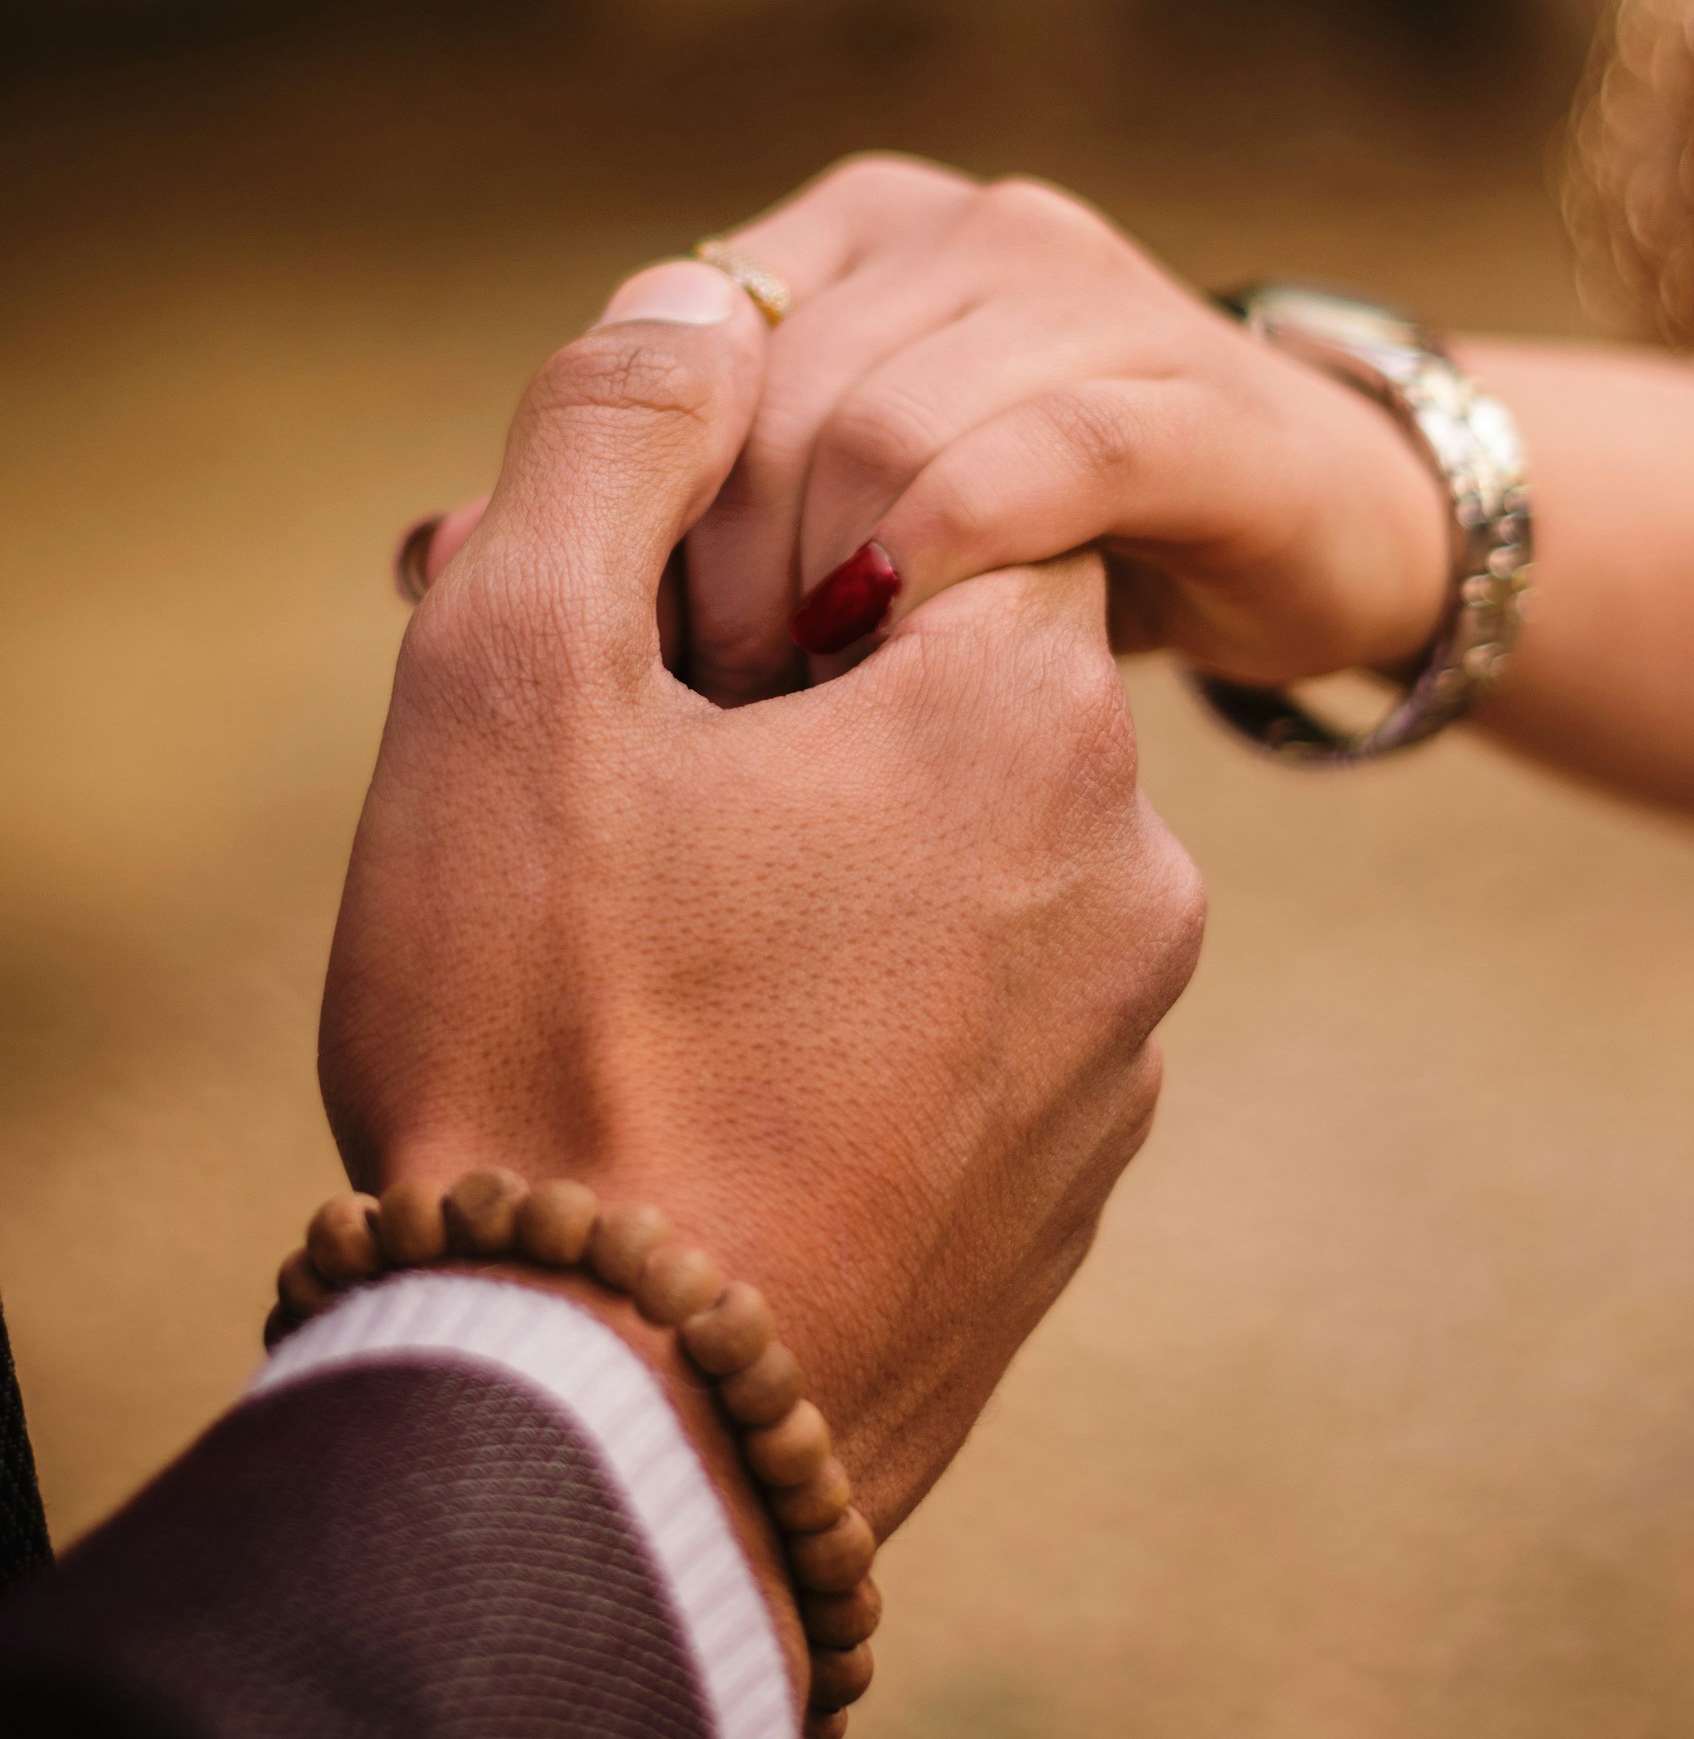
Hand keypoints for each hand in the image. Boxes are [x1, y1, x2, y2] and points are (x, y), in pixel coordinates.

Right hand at [322, 255, 1204, 1566]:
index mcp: (1034, 713)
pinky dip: (856, 1016)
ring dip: (814, 867)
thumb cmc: (552, 1034)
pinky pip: (966, 1031)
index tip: (660, 647)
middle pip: (951, 697)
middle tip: (599, 793)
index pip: (947, 519)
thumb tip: (704, 294)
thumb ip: (616, 435)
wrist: (607, 1444)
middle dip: (781, 709)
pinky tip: (709, 1083)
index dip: (776, 557)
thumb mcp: (517, 674)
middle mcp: (1132, 875)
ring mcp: (1116, 1057)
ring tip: (633, 953)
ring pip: (958, 871)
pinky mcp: (1065, 1197)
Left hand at [667, 158, 1451, 706]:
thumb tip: (438, 552)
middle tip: (711, 708)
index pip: (679, 334)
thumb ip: (668, 510)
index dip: (632, 499)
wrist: (1322, 531)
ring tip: (808, 703)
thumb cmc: (1050, 538)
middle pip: (769, 387)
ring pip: (888, 418)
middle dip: (718, 565)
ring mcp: (1095, 290)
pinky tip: (909, 637)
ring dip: (822, 579)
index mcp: (863, 226)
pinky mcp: (1202, 397)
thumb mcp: (840, 509)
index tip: (627, 646)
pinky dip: (955, 553)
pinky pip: (1050, 458)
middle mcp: (971, 223)